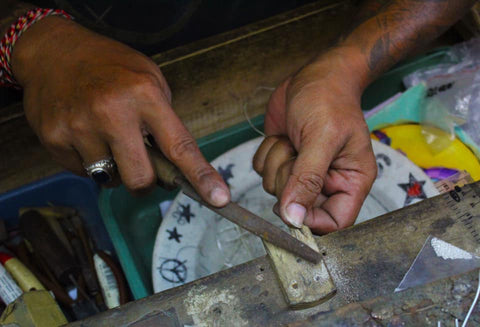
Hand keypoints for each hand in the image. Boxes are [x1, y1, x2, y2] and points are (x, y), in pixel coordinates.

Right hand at [11, 17, 229, 205]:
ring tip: (107, 138)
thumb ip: (164, 120)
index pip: (180, 146)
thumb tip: (175, 165)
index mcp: (144, 95)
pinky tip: (85, 135)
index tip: (220, 199)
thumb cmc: (111, 66)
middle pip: (141, 179)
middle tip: (141, 164)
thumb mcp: (149, 79)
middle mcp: (112, 113)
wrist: (54, 52)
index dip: (201, 176)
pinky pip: (82, 173)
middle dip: (145, 181)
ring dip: (115, 169)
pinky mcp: (54, 139)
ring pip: (110, 180)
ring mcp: (80, 127)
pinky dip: (90, 162)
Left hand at [253, 48, 376, 233]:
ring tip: (293, 138)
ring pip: (275, 191)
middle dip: (288, 180)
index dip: (310, 220)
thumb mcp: (321, 138)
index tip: (292, 202)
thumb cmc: (329, 100)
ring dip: (277, 162)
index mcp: (351, 181)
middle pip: (298, 208)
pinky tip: (283, 136)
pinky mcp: (284, 161)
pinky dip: (266, 154)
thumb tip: (294, 219)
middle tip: (297, 153)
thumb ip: (307, 180)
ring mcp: (303, 173)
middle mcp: (328, 182)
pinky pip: (263, 173)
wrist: (315, 75)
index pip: (334, 223)